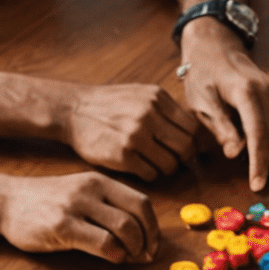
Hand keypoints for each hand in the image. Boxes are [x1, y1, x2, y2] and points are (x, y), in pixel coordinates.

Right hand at [0, 169, 160, 263]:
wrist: (5, 200)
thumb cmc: (46, 202)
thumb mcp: (81, 193)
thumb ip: (108, 207)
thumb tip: (140, 236)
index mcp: (99, 181)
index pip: (141, 202)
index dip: (153, 227)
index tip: (152, 244)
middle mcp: (91, 190)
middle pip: (137, 217)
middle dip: (147, 242)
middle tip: (144, 257)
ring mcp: (76, 207)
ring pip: (124, 229)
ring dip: (133, 250)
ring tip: (127, 258)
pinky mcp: (63, 226)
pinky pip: (103, 243)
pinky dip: (115, 255)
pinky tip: (111, 258)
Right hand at [58, 83, 198, 180]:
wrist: (73, 109)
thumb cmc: (110, 105)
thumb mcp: (141, 95)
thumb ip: (166, 110)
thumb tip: (195, 134)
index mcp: (157, 98)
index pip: (193, 127)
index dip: (195, 143)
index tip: (189, 149)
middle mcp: (148, 114)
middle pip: (186, 147)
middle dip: (185, 159)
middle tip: (177, 161)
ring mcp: (135, 135)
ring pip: (170, 164)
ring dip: (167, 169)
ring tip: (156, 164)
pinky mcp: (122, 155)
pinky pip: (151, 174)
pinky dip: (150, 175)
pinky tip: (140, 167)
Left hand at [178, 18, 268, 190]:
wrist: (215, 46)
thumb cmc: (204, 73)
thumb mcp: (202, 101)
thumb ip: (220, 127)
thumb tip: (234, 153)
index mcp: (247, 91)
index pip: (259, 135)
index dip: (259, 163)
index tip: (257, 184)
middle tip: (257, 180)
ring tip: (261, 166)